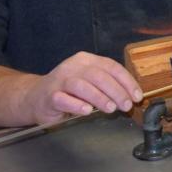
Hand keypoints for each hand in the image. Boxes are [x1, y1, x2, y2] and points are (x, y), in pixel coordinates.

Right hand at [26, 51, 142, 123]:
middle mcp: (72, 67)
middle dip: (117, 91)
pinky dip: (76, 104)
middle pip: (98, 76)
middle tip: (126, 105)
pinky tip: (86, 111)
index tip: (137, 96)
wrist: (35, 98)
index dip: (127, 81)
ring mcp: (59, 80)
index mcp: (86, 60)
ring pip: (82, 85)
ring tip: (110, 108)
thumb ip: (108, 86)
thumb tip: (132, 97)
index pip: (111, 67)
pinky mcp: (49, 95)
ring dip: (99, 98)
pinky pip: (63, 98)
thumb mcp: (90, 84)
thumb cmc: (68, 92)